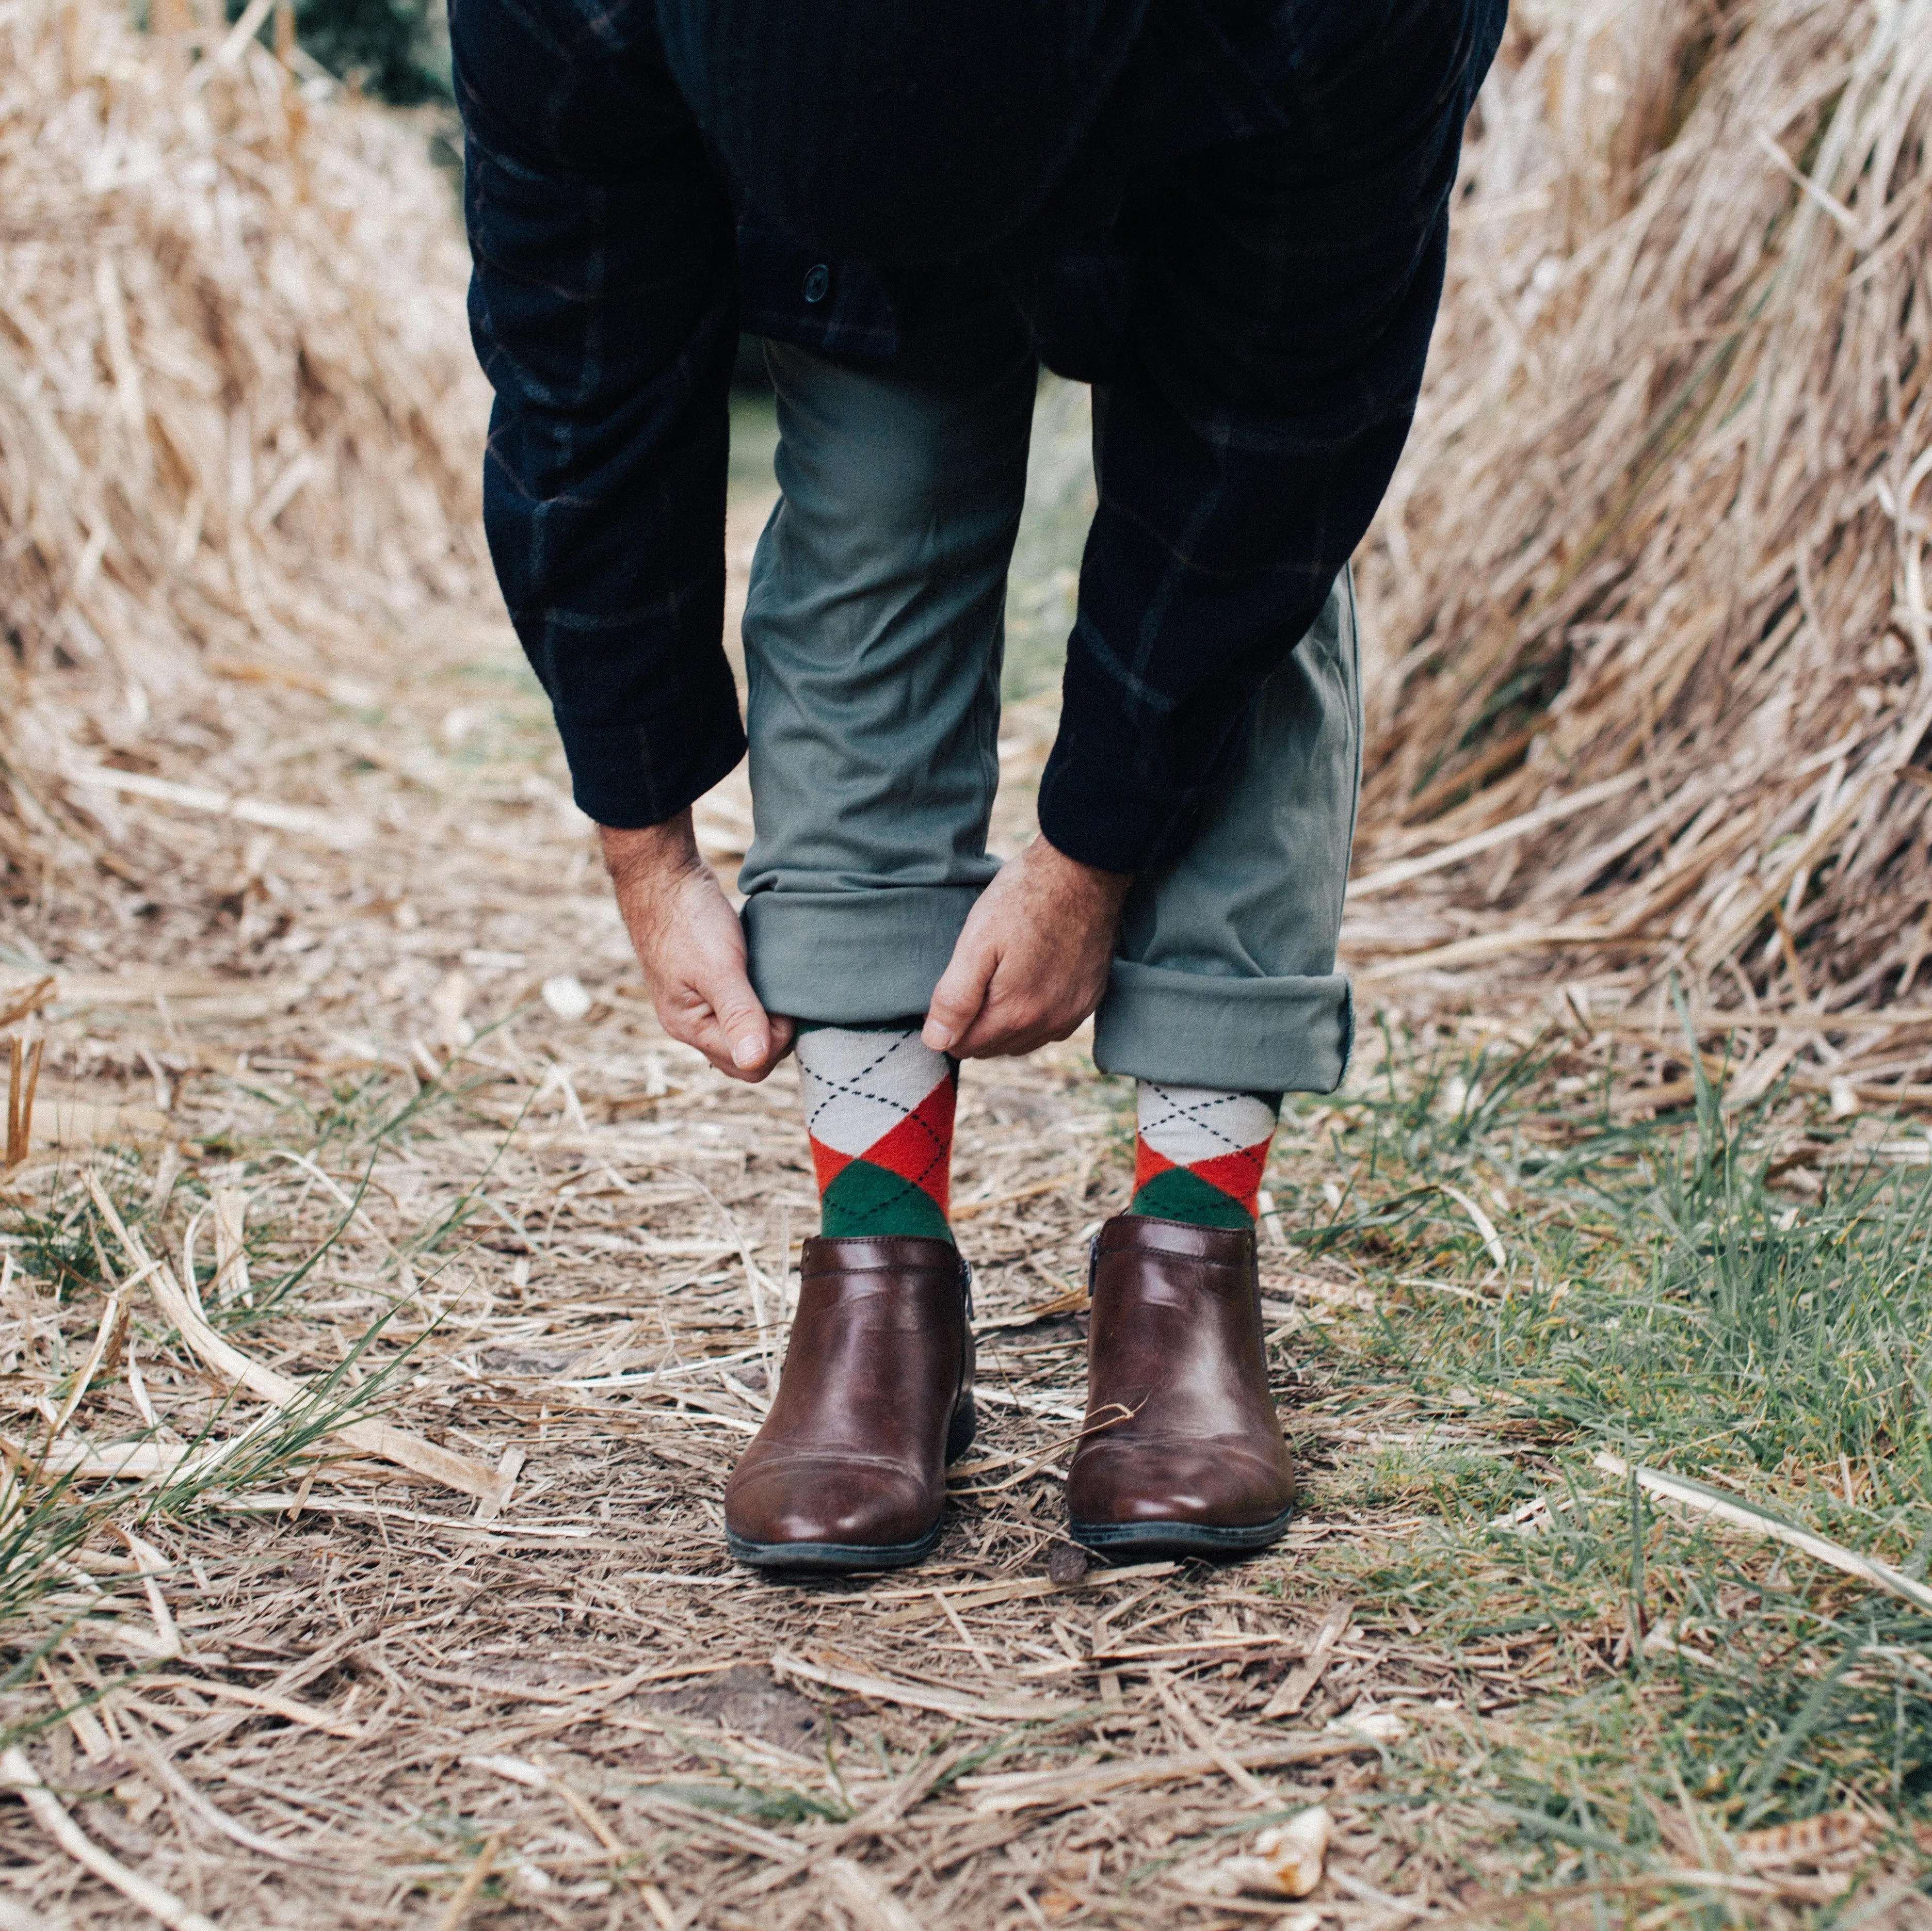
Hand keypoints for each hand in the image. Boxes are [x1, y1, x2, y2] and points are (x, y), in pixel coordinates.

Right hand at [599, 813, 793, 1081]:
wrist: (662, 874)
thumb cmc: (686, 918)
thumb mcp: (718, 968)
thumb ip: (739, 1014)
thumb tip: (755, 1060)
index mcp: (690, 1027)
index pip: (748, 1066)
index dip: (776, 1041)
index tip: (785, 1005)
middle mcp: (692, 1022)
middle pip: (746, 1055)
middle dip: (774, 1034)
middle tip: (785, 995)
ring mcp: (698, 1001)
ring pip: (744, 1029)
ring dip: (767, 1014)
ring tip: (776, 982)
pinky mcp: (706, 980)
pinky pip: (739, 1005)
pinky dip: (758, 996)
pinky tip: (766, 974)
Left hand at [923, 836, 1130, 1058]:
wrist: (1084, 870)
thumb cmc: (1024, 898)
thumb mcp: (977, 942)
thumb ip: (955, 997)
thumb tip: (935, 1042)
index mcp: (1015, 1013)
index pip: (964, 1046)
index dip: (947, 1021)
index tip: (950, 988)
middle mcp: (1048, 1024)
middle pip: (992, 1047)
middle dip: (975, 1023)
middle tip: (974, 976)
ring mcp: (1073, 1013)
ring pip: (1022, 1040)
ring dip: (1004, 1020)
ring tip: (1000, 976)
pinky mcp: (1089, 999)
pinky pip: (1051, 1026)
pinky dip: (1034, 1013)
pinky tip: (1029, 981)